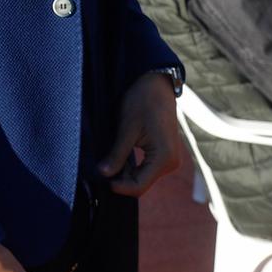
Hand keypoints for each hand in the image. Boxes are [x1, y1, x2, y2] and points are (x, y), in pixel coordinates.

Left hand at [96, 72, 181, 196]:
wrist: (157, 84)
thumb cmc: (143, 101)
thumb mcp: (127, 129)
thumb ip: (116, 155)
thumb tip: (103, 174)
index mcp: (164, 158)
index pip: (138, 186)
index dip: (118, 186)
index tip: (100, 177)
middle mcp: (171, 162)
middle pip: (141, 183)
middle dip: (120, 178)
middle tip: (101, 166)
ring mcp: (170, 159)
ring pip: (143, 176)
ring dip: (125, 171)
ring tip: (110, 157)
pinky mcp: (165, 154)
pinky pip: (147, 168)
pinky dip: (133, 165)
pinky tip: (120, 155)